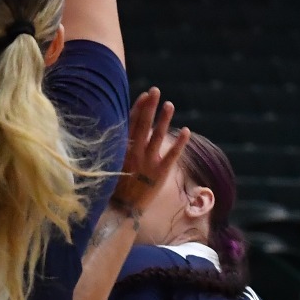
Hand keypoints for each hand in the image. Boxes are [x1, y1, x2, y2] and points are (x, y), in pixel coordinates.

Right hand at [110, 87, 188, 214]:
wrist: (122, 209)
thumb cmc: (115, 185)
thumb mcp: (112, 164)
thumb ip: (119, 147)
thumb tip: (123, 130)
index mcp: (122, 149)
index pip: (131, 123)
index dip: (139, 108)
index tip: (144, 95)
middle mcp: (135, 153)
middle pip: (143, 125)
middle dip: (150, 107)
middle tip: (156, 90)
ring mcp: (148, 162)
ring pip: (157, 136)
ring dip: (164, 119)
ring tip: (170, 104)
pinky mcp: (160, 173)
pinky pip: (171, 155)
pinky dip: (179, 143)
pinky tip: (186, 131)